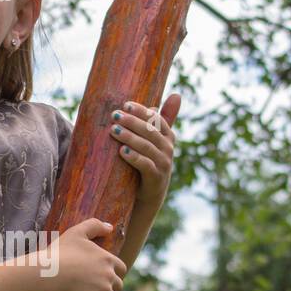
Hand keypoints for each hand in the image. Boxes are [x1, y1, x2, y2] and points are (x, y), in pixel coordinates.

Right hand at [46, 218, 126, 290]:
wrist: (48, 274)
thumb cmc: (59, 253)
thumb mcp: (76, 232)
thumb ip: (94, 226)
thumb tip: (110, 227)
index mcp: (108, 259)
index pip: (121, 269)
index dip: (114, 273)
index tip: (105, 277)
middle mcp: (109, 276)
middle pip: (118, 286)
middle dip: (110, 289)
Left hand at [109, 93, 179, 211]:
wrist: (149, 196)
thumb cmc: (149, 163)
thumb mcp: (155, 141)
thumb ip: (159, 120)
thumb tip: (176, 94)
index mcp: (167, 137)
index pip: (156, 119)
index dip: (141, 111)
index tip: (125, 104)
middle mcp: (168, 149)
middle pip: (150, 131)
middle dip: (132, 121)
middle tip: (114, 115)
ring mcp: (163, 164)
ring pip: (146, 146)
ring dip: (129, 137)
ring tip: (113, 130)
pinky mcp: (156, 179)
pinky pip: (145, 165)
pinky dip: (134, 157)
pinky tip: (122, 151)